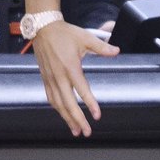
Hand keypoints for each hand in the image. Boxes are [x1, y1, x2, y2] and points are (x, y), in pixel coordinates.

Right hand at [30, 21, 118, 136]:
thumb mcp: (85, 37)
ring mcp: (50, 78)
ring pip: (58, 104)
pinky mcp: (45, 78)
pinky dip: (57, 108)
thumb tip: (116, 51)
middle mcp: (59, 75)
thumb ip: (101, 47)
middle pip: (68, 103)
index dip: (90, 103)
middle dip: (77, 119)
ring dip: (67, 118)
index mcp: (70, 66)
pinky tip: (63, 115)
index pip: (82, 89)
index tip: (97, 115)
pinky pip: (50, 97)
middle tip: (86, 131)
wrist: (43, 28)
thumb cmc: (63, 33)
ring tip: (75, 130)